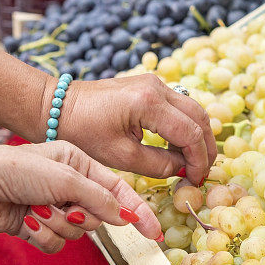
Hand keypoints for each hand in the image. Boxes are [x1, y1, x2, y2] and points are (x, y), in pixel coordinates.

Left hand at [0, 140, 161, 252]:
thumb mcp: (65, 177)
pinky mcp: (37, 226)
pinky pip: (56, 244)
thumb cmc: (16, 169)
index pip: (118, 190)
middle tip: (62, 205)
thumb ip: (99, 198)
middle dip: (80, 215)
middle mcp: (69, 184)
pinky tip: (26, 220)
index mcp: (80, 163)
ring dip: (56, 224)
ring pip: (76, 233)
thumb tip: (125, 217)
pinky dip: (42, 235)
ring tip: (36, 208)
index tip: (154, 233)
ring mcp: (53, 207)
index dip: (136, 212)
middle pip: (97, 216)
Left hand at [56, 74, 216, 185]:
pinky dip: (184, 126)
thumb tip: (183, 171)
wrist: (59, 107)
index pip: (191, 133)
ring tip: (192, 164)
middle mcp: (157, 87)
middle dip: (205, 148)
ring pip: (192, 109)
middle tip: (201, 174)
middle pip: (200, 117)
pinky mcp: (148, 86)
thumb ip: (157, 165)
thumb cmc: (82, 131)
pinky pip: (178, 106)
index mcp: (148, 103)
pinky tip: (177, 148)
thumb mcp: (120, 156)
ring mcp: (154, 83)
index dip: (198, 160)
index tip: (195, 181)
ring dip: (197, 137)